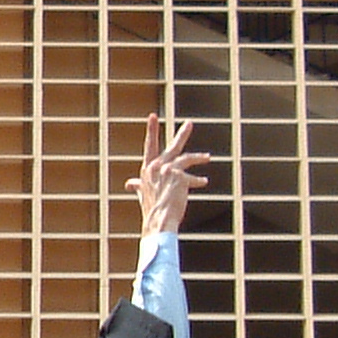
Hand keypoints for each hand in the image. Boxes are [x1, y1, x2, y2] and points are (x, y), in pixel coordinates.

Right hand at [125, 113, 207, 236]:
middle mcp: (156, 167)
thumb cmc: (151, 210)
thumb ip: (139, 185)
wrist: (158, 221)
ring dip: (198, 158)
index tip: (152, 116)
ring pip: (186, 159)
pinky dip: (197, 180)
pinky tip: (203, 182)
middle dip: (182, 134)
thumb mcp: (143, 194)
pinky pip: (192, 177)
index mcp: (147, 169)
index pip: (149, 145)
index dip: (151, 130)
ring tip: (208, 157)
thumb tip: (129, 184)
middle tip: (190, 123)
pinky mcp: (179, 177)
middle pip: (172, 147)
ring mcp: (168, 170)